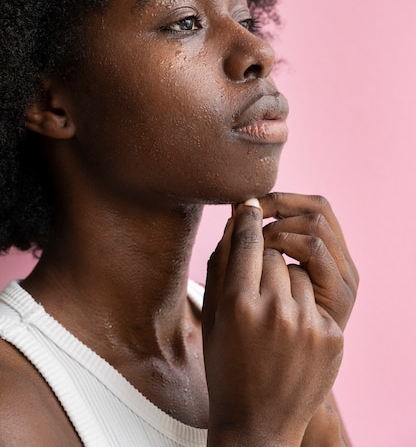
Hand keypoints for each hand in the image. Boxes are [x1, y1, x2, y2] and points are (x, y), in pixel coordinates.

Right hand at [202, 194, 353, 445]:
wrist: (257, 422)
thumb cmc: (225, 363)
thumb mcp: (212, 314)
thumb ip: (222, 262)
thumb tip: (238, 216)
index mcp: (238, 305)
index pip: (248, 240)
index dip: (248, 218)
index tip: (248, 204)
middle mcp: (276, 311)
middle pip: (273, 251)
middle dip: (263, 257)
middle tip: (255, 280)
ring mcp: (308, 325)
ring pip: (299, 268)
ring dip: (286, 277)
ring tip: (274, 309)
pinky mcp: (332, 337)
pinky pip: (317, 292)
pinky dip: (304, 299)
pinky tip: (290, 328)